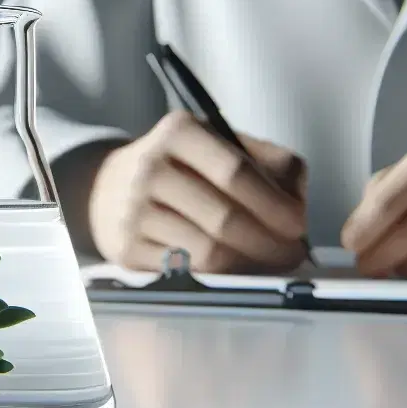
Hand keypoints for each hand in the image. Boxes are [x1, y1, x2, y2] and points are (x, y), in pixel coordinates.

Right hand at [89, 112, 310, 272]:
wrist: (107, 188)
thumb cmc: (180, 166)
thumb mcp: (218, 143)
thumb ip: (268, 160)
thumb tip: (298, 200)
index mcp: (179, 132)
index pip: (236, 172)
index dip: (274, 204)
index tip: (299, 225)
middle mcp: (151, 167)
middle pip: (225, 218)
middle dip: (270, 243)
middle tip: (292, 254)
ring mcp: (134, 211)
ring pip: (209, 252)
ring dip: (250, 264)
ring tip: (270, 263)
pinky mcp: (126, 248)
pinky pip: (188, 271)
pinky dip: (221, 276)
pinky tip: (236, 270)